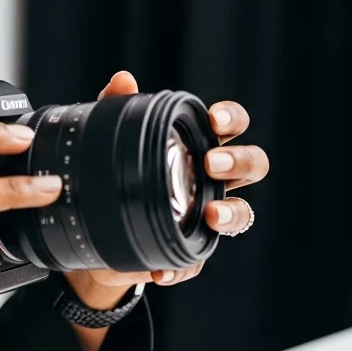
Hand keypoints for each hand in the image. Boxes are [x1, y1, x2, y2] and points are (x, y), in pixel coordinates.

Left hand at [64, 71, 269, 311]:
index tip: (214, 120)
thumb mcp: (113, 139)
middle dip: (240, 161)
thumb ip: (118, 108)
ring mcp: (208, 215)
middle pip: (253, 165)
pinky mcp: (191, 251)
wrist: (98, 230)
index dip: (231, 119)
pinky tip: (161, 269)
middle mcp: (215, 179)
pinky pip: (197, 262)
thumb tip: (123, 80)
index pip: (231, 126)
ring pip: (243, 214)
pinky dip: (182, 267)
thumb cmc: (122, 172)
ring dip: (231, 214)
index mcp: (202, 145)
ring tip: (211, 216)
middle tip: (212, 163)